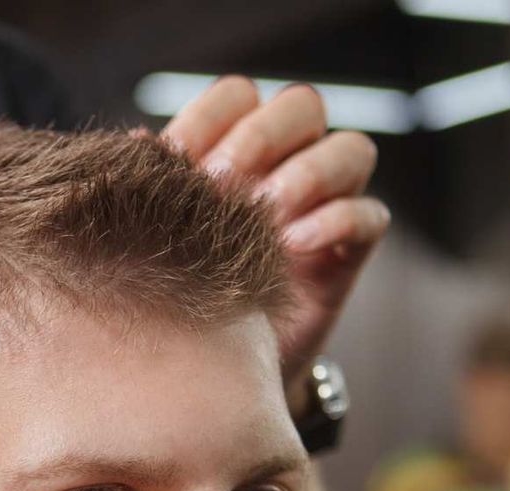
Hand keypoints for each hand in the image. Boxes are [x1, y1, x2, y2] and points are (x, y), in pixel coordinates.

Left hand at [162, 77, 386, 394]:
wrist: (208, 374)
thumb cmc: (176, 295)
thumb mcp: (157, 240)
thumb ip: (155, 189)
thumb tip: (139, 140)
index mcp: (236, 148)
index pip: (237, 96)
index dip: (208, 116)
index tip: (173, 160)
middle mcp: (288, 164)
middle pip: (302, 106)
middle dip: (262, 136)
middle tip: (223, 183)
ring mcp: (325, 206)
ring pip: (351, 150)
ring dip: (309, 172)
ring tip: (268, 212)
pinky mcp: (347, 255)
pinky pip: (370, 216)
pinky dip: (337, 220)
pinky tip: (293, 245)